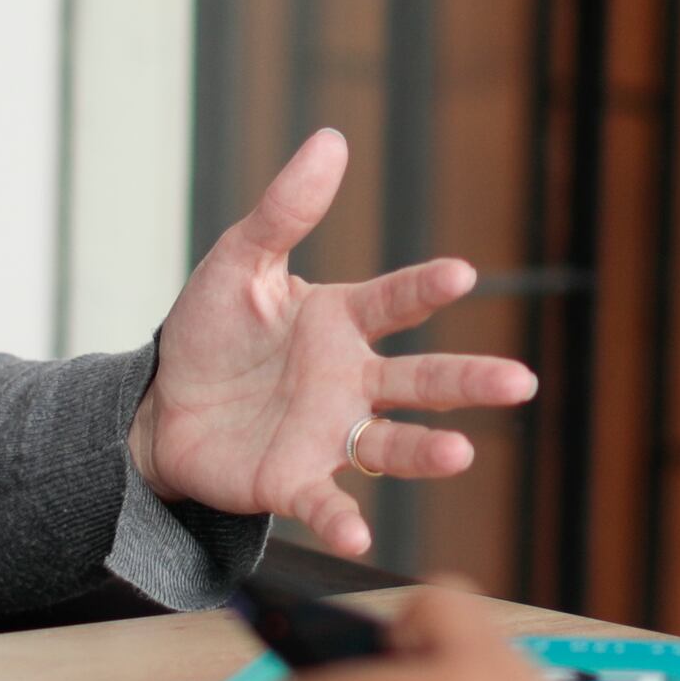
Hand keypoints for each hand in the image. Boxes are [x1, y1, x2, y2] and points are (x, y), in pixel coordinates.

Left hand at [129, 127, 538, 558]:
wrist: (159, 407)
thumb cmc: (210, 332)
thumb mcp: (238, 262)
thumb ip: (285, 209)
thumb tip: (331, 139)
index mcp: (340, 321)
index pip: (394, 300)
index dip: (424, 288)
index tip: (461, 275)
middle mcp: (349, 380)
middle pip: (421, 379)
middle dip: (469, 380)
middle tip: (519, 382)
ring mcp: (327, 434)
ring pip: (391, 442)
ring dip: (427, 450)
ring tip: (462, 453)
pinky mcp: (292, 481)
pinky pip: (325, 501)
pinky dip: (343, 520)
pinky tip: (361, 540)